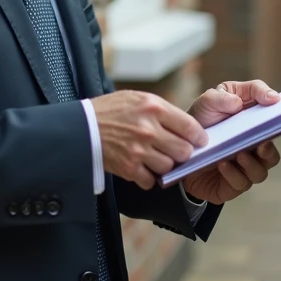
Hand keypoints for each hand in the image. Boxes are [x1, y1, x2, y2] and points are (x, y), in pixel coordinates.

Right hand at [91, 91, 208, 190]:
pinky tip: (142, 167)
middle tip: (177, 151)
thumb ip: (162, 111)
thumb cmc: (110, 110)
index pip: (190, 126)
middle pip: (184, 150)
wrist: (81, 127)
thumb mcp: (137, 99)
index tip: (200, 141)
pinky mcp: (128, 167)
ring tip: (157, 158)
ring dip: (165, 165)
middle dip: (183, 152)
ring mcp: (139, 150)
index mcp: (153, 108)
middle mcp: (149, 129)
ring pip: (169, 167)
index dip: (199, 136)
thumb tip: (185, 126)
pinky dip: (149, 177)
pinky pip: (151, 181)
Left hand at [181, 80, 280, 203]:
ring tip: (238, 154)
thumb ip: (223, 96)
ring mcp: (245, 166)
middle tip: (262, 142)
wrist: (179, 150)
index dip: (276, 108)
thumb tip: (238, 103)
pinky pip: (240, 183)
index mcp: (255, 121)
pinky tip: (222, 164)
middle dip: (269, 148)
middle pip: (272, 150)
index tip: (273, 102)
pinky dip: (233, 174)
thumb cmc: (201, 121)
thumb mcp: (207, 102)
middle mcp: (255, 145)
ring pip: (261, 171)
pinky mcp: (233, 183)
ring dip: (251, 164)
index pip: (274, 114)